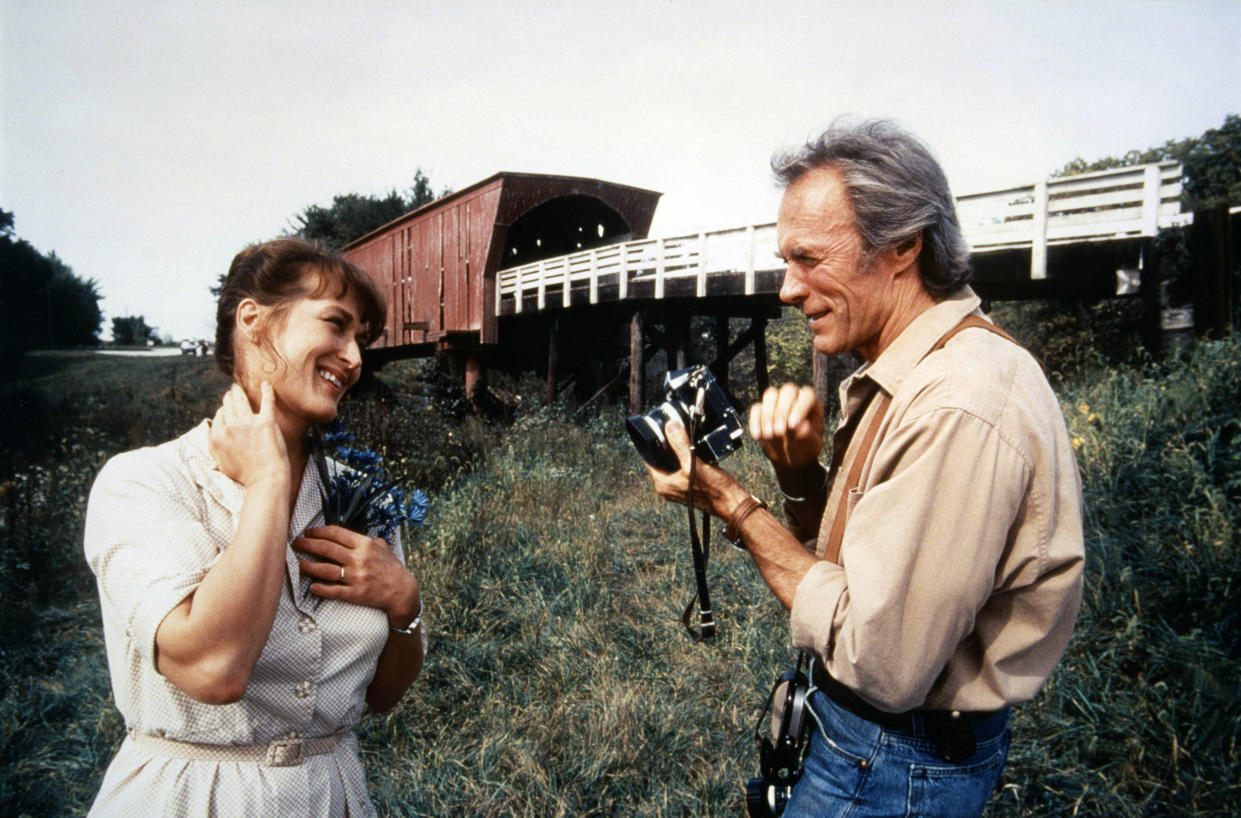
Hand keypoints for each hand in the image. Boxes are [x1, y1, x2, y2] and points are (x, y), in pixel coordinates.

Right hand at [208, 382, 288, 487]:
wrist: (265, 478)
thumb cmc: (245, 475)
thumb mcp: (221, 464)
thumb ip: (214, 449)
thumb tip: (210, 441)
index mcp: (217, 436)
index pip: (219, 416)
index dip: (224, 411)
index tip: (227, 409)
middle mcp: (229, 426)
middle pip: (228, 405)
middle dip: (228, 397)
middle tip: (231, 392)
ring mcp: (247, 422)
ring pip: (241, 400)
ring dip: (238, 391)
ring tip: (238, 387)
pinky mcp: (265, 421)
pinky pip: (266, 401)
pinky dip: (267, 391)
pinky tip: (266, 383)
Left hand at [295, 526, 420, 627]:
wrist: (402, 591)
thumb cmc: (392, 569)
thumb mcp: (383, 548)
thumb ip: (368, 541)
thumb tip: (355, 537)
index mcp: (364, 545)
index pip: (336, 533)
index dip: (319, 531)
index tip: (308, 532)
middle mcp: (359, 559)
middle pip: (326, 548)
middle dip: (307, 545)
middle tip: (295, 544)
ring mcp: (356, 577)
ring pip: (325, 569)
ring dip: (308, 566)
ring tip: (297, 563)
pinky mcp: (355, 593)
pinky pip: (333, 590)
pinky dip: (320, 588)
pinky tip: (311, 586)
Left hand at [644, 419, 749, 518]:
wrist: (733, 503)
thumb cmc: (715, 490)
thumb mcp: (695, 463)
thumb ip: (680, 444)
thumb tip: (670, 427)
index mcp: (663, 484)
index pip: (649, 459)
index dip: (653, 443)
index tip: (659, 430)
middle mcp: (669, 486)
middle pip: (661, 459)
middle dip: (667, 444)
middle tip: (674, 429)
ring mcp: (680, 485)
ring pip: (673, 462)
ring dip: (678, 450)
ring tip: (685, 437)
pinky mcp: (690, 483)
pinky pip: (684, 466)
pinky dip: (688, 456)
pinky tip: (695, 449)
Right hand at [748, 384, 823, 468]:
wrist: (791, 456)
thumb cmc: (806, 447)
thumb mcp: (811, 445)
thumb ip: (809, 436)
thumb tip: (802, 427)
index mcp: (811, 402)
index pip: (807, 395)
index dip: (800, 408)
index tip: (792, 426)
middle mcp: (795, 397)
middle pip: (788, 391)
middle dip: (782, 411)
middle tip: (779, 432)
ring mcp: (778, 401)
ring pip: (770, 395)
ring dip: (768, 415)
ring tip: (769, 435)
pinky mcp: (762, 409)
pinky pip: (756, 409)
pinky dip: (755, 422)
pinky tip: (758, 436)